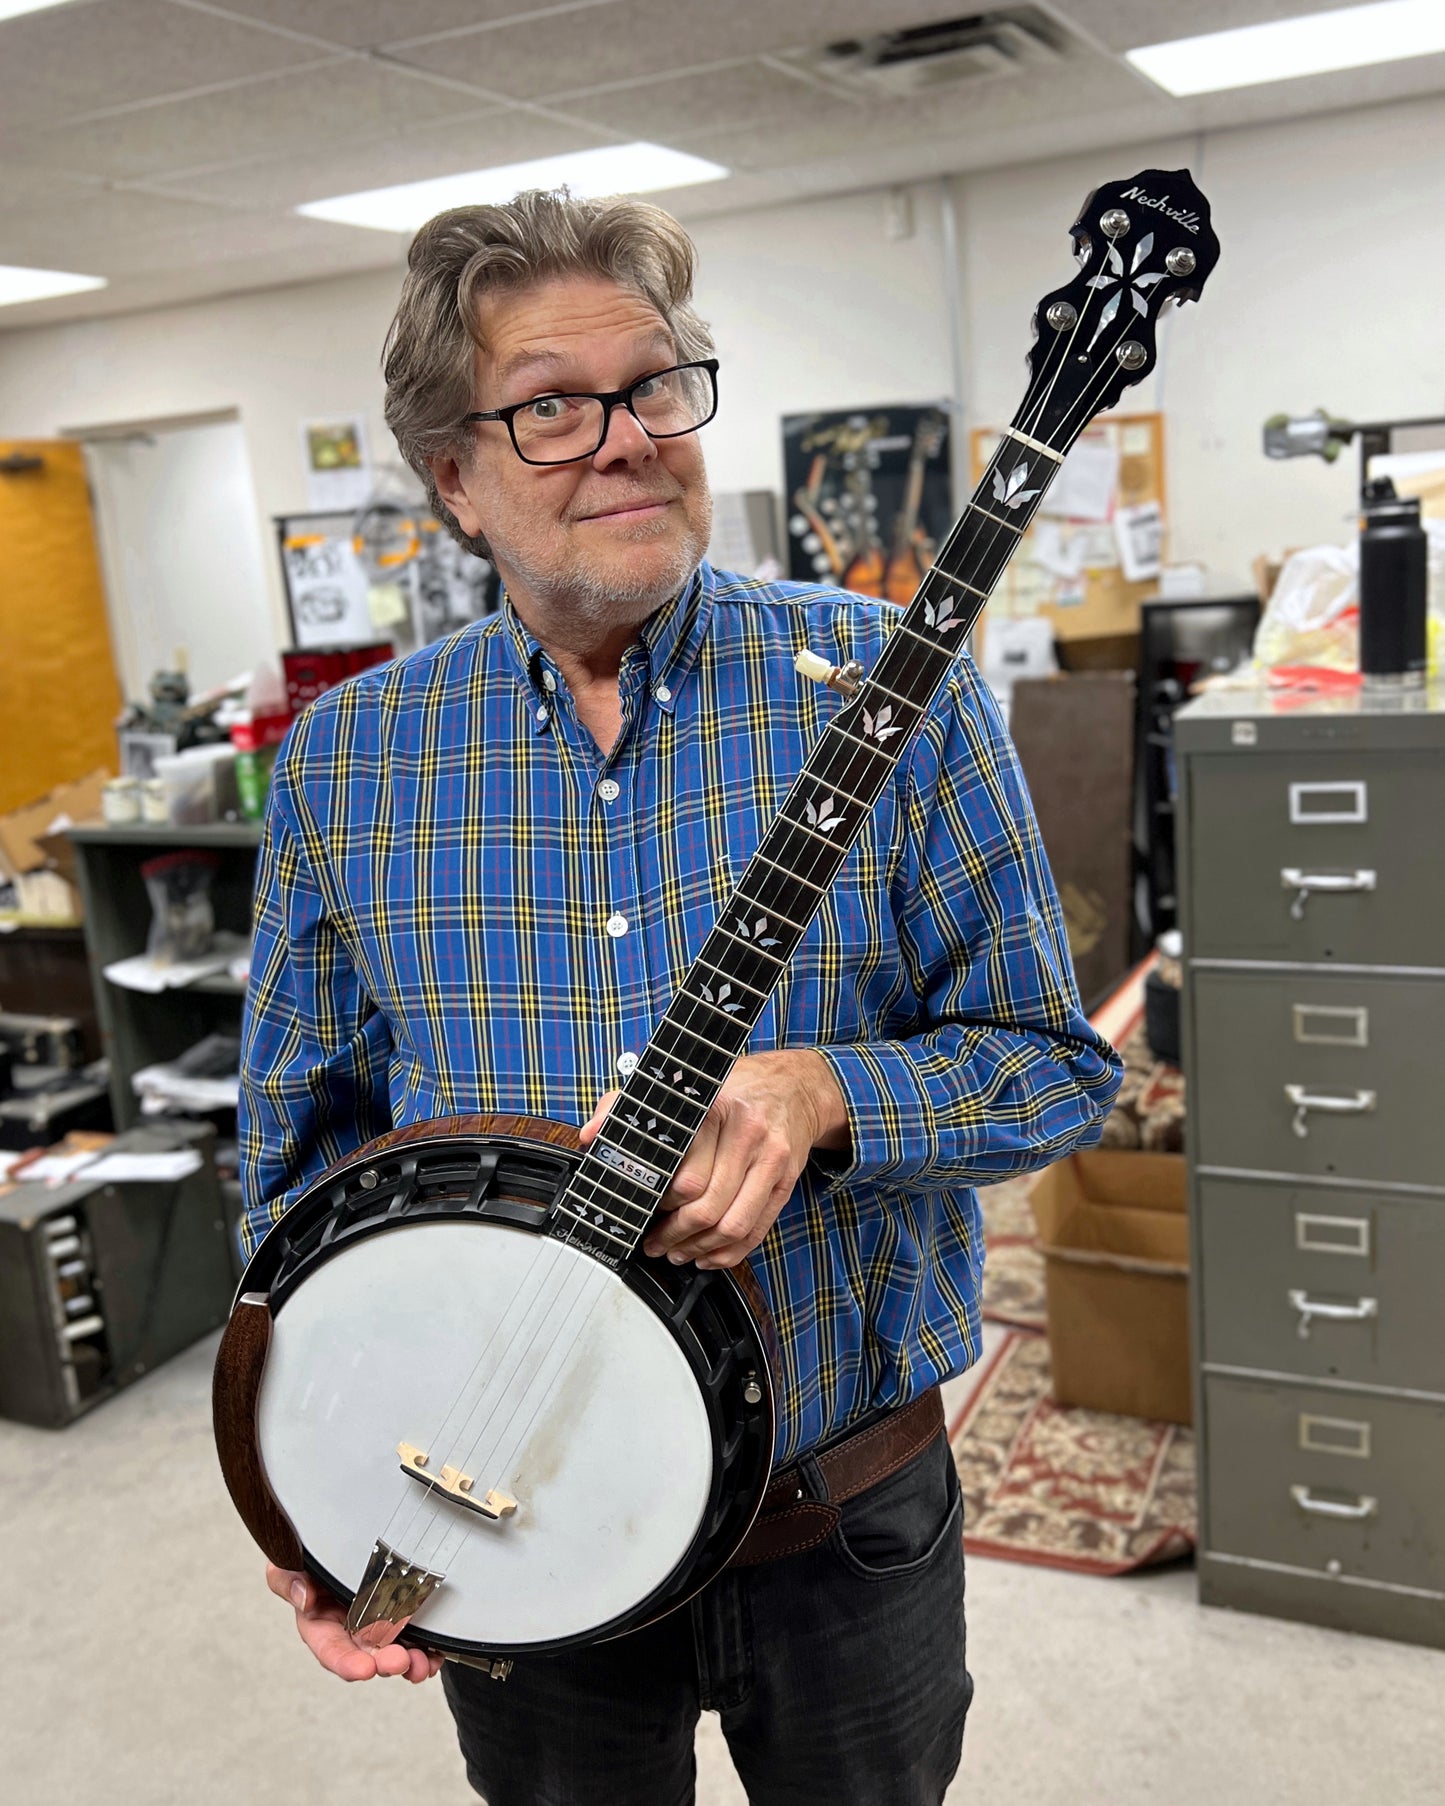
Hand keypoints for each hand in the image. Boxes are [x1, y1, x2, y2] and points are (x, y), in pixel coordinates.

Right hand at [265, 1563, 442, 1683]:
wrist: (342, 1532)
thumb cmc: (312, 1554)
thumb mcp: (289, 1562)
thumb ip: (287, 1579)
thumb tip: (305, 1599)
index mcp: (321, 1623)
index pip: (331, 1650)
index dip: (346, 1662)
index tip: (363, 1669)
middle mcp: (350, 1630)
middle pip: (368, 1655)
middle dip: (384, 1663)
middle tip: (400, 1661)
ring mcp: (378, 1625)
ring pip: (395, 1651)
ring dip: (409, 1661)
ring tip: (421, 1662)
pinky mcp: (401, 1616)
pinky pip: (416, 1638)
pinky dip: (426, 1650)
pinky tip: (434, 1655)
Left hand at [580, 1048, 848, 1269]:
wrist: (793, 1086)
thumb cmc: (730, 1090)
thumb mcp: (676, 1088)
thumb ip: (626, 1105)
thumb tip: (591, 1136)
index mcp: (713, 1110)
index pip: (683, 1176)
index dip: (658, 1205)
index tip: (641, 1211)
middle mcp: (745, 1134)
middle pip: (706, 1206)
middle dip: (674, 1235)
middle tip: (654, 1243)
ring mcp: (771, 1159)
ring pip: (732, 1225)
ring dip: (699, 1249)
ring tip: (677, 1252)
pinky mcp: (786, 1180)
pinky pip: (756, 1230)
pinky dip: (729, 1253)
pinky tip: (708, 1255)